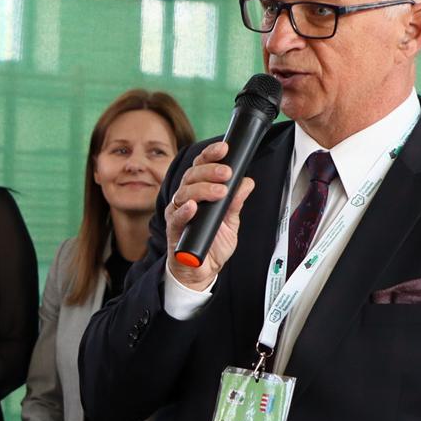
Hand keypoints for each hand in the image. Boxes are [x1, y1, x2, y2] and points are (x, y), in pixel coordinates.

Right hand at [165, 141, 256, 289]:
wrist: (201, 272)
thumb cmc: (211, 245)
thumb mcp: (230, 223)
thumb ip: (235, 203)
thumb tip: (247, 182)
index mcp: (198, 193)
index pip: (200, 167)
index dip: (210, 155)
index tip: (224, 148)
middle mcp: (185, 200)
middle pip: (191, 176)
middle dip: (209, 171)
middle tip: (227, 173)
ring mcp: (178, 214)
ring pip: (184, 193)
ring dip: (202, 189)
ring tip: (220, 191)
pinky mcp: (174, 231)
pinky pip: (176, 218)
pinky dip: (184, 211)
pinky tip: (192, 206)